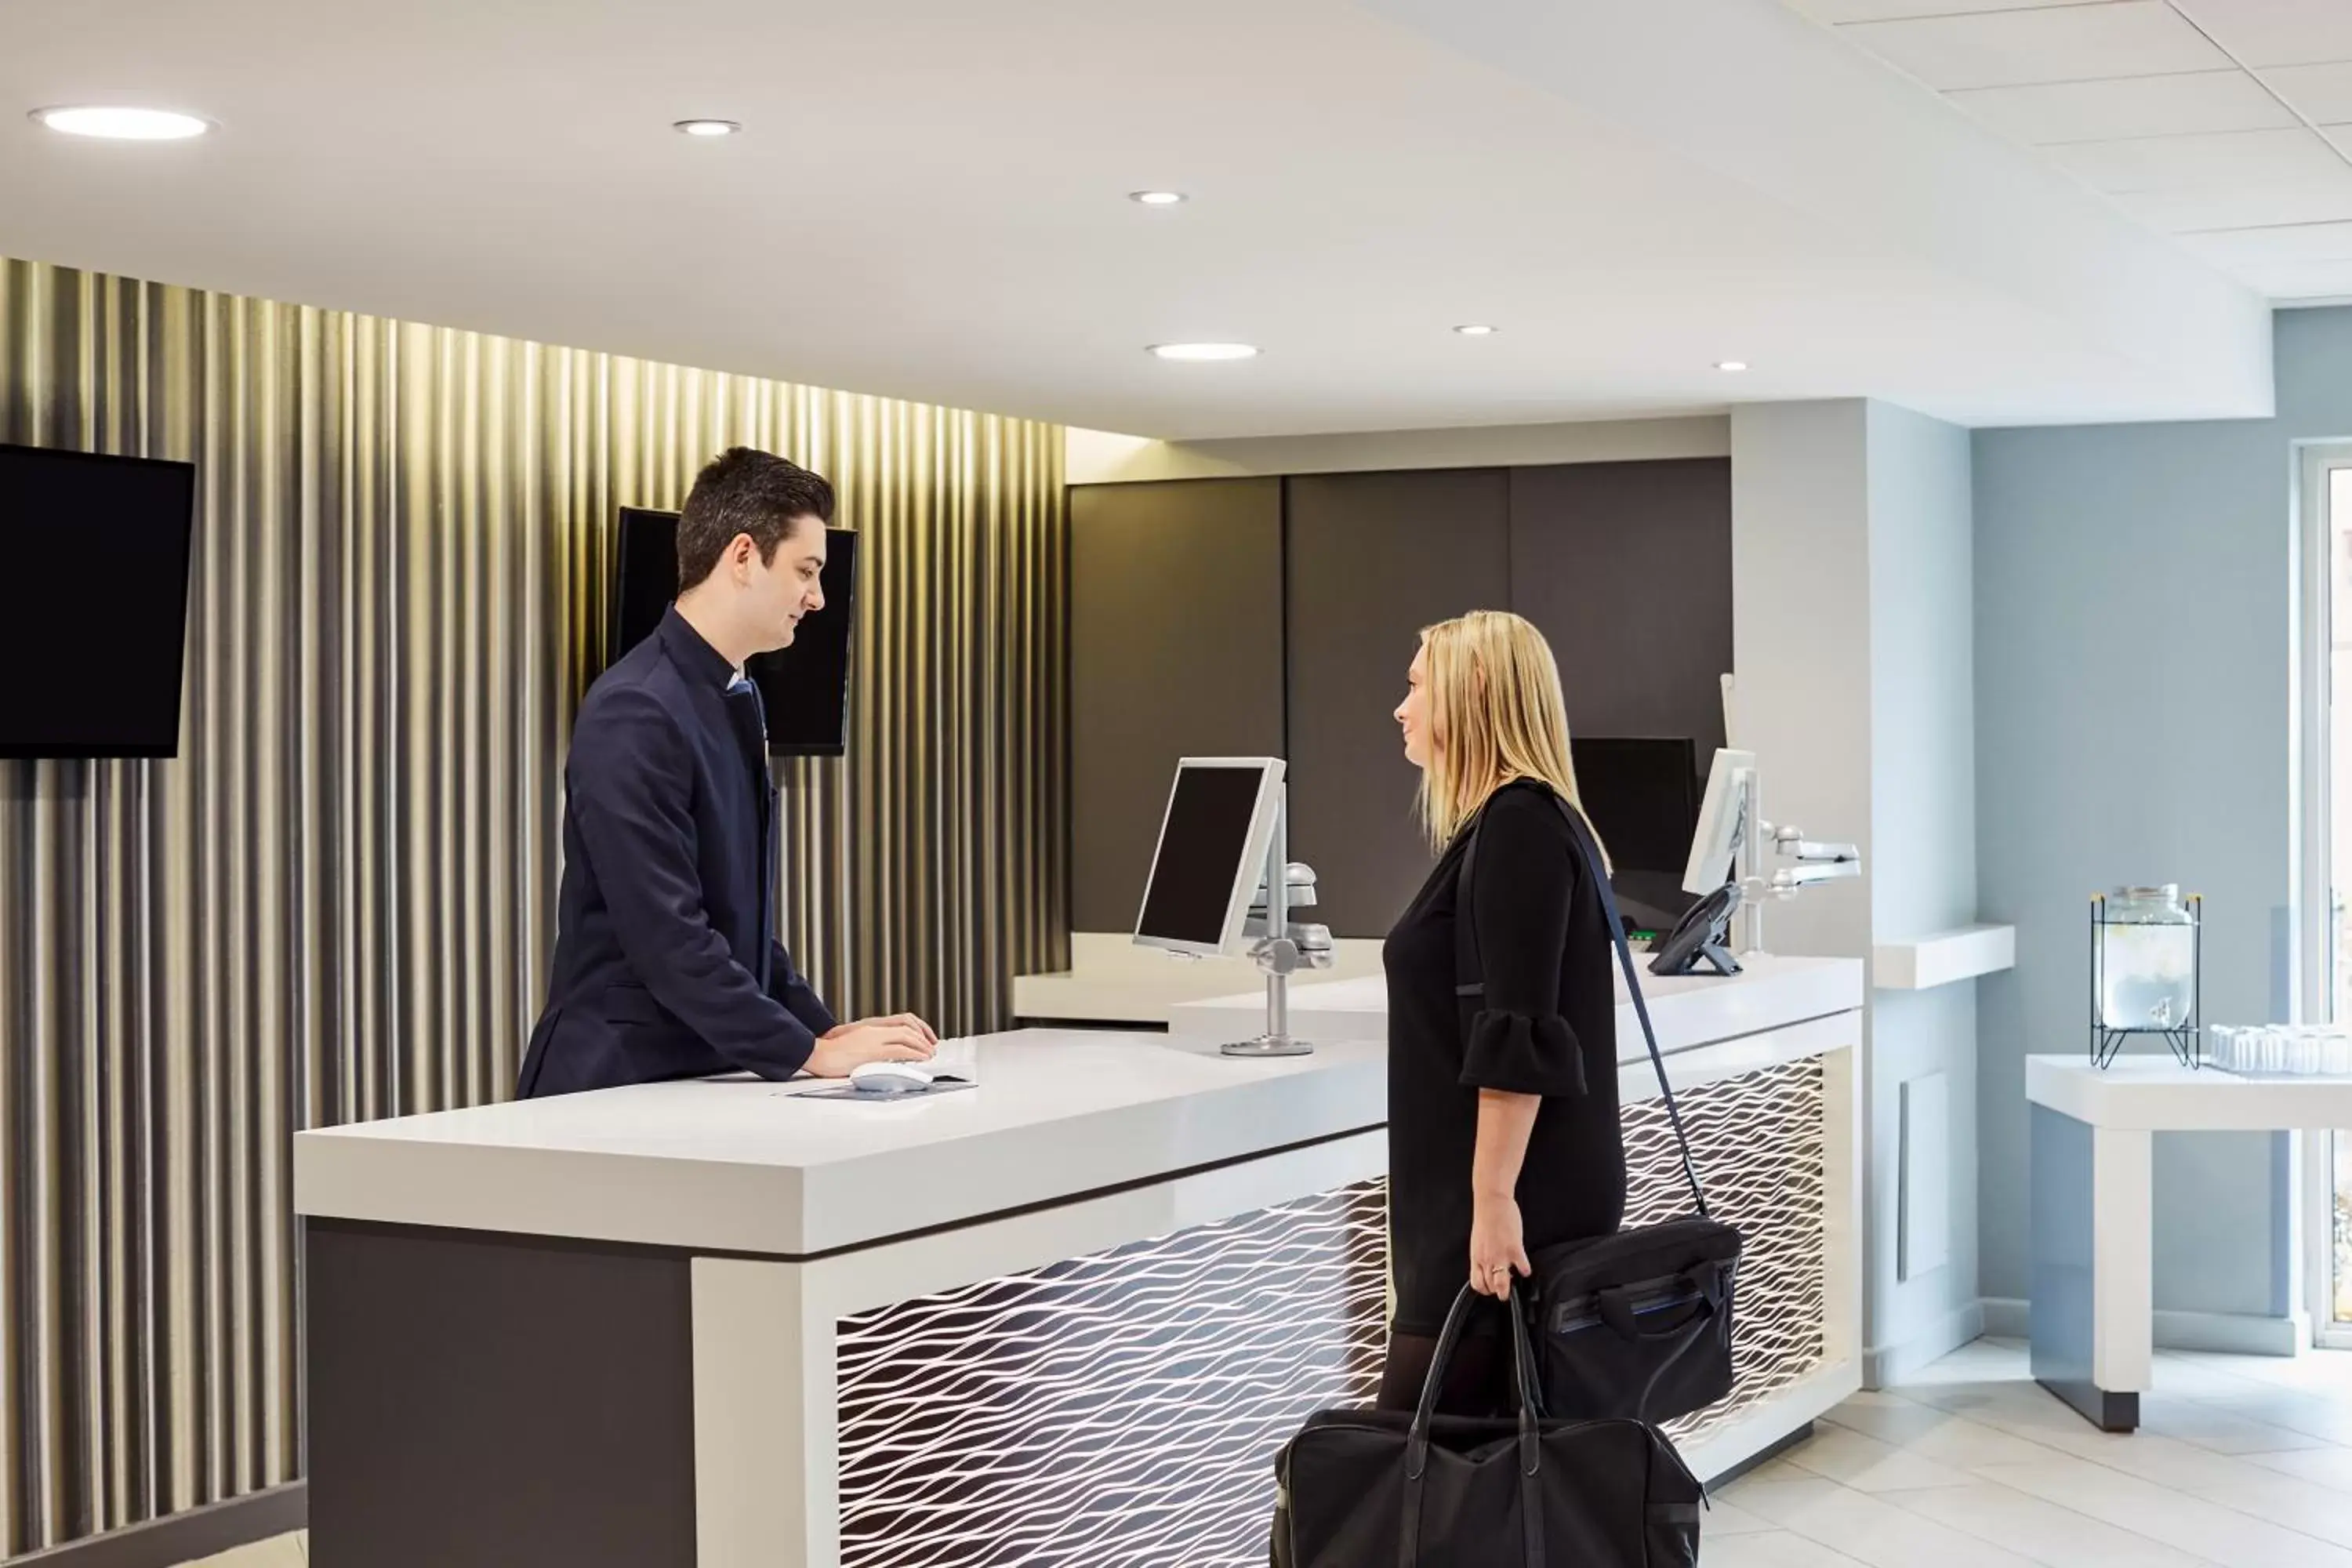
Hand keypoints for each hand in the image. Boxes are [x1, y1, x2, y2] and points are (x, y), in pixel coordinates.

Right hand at [805, 1015, 938, 1077]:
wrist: (817, 1054)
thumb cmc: (830, 1054)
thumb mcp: (853, 1045)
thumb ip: (869, 1046)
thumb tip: (882, 1056)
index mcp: (869, 1027)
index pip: (901, 1021)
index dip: (917, 1028)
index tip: (925, 1038)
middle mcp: (873, 1030)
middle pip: (907, 1027)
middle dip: (923, 1037)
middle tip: (931, 1048)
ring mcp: (873, 1039)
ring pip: (907, 1037)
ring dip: (921, 1046)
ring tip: (929, 1054)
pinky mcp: (872, 1052)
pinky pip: (900, 1050)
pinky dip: (914, 1053)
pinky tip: (921, 1058)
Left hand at [1469, 1193, 1530, 1299]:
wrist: (1492, 1203)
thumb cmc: (1486, 1219)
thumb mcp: (1478, 1241)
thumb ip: (1482, 1255)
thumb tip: (1486, 1264)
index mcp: (1477, 1257)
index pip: (1477, 1283)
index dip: (1484, 1289)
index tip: (1490, 1289)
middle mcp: (1487, 1259)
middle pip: (1490, 1286)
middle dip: (1497, 1292)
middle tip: (1504, 1293)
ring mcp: (1500, 1255)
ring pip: (1502, 1283)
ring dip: (1508, 1289)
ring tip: (1514, 1286)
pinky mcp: (1514, 1249)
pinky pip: (1522, 1268)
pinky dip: (1525, 1271)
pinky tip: (1526, 1269)